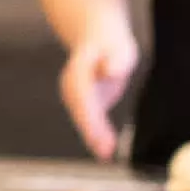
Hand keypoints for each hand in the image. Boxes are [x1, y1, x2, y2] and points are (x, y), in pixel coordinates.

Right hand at [59, 13, 139, 162]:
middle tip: (105, 152)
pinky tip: (106, 149)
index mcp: (77, 74)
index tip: (100, 134)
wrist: (96, 35)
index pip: (83, 100)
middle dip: (91, 133)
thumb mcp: (117, 47)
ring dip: (93, 137)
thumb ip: (115, 60)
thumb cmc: (110, 41)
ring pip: (83, 119)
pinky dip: (97, 134)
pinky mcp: (84, 102)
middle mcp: (72, 87)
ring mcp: (75, 95)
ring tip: (105, 155)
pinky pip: (89, 120)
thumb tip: (111, 71)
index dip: (91, 119)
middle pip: (80, 113)